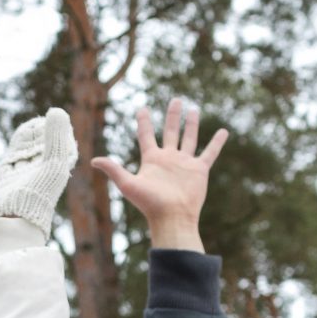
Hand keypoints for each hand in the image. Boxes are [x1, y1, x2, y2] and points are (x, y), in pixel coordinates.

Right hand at [0, 108, 75, 254]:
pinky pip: (13, 158)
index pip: (63, 149)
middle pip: (44, 149)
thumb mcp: (52, 162)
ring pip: (28, 152)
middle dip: (44, 134)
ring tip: (32, 124)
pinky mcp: (8, 179)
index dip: (62, 133)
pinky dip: (16, 146)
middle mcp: (41, 174)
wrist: (15, 219)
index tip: (60, 119)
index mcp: (56, 173)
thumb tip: (56, 110)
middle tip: (46, 117)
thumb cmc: (38, 194)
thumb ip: (55, 138)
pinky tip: (19, 136)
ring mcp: (24, 176)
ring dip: (30, 139)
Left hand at [92, 98, 226, 254]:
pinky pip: (210, 152)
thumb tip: (92, 161)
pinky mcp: (199, 170)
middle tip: (176, 100)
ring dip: (191, 124)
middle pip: (170, 131)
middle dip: (173, 116)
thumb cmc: (149, 203)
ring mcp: (184, 163)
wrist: (172, 217)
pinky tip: (224, 131)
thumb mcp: (128, 184)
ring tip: (193, 109)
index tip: (143, 108)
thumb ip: (113, 170)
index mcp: (152, 159)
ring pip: (189, 138)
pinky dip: (217, 142)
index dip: (144, 122)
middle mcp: (168, 158)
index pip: (147, 135)